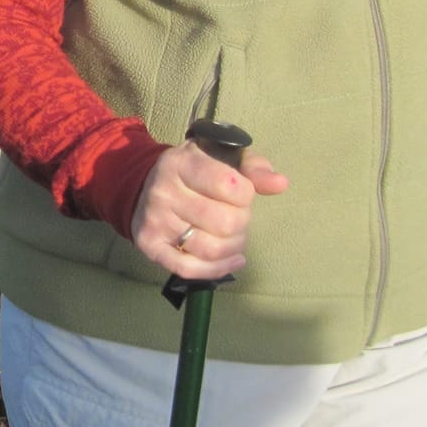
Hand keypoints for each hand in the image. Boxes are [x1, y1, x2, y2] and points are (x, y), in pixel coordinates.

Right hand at [131, 141, 288, 279]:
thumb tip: (280, 184)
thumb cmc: (195, 170)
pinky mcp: (150, 245)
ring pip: (211, 249)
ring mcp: (154, 220)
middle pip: (225, 222)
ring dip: (233, 247)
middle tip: (236, 216)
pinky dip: (217, 269)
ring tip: (233, 237)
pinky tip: (232, 259)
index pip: (229, 186)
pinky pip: (189, 269)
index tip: (240, 192)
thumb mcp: (222, 157)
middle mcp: (163, 191)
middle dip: (241, 222)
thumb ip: (253, 167)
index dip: (246, 194)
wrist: (146, 185)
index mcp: (180, 162)